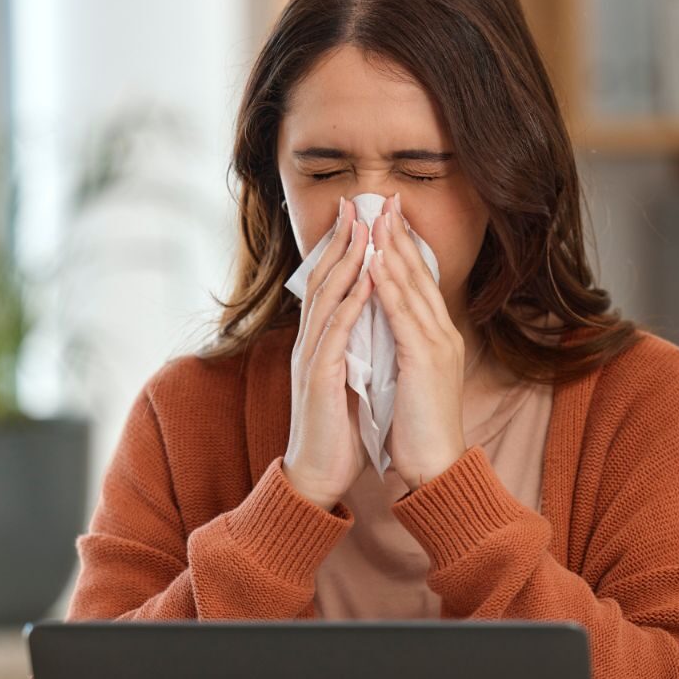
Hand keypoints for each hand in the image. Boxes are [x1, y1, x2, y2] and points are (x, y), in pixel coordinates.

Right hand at [282, 198, 374, 511]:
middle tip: (355, 203)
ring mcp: (313, 358)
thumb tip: (367, 322)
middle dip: (341, 241)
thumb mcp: (345, 379)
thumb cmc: (335, 430)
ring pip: (328, 298)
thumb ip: (351, 349)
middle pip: (323, 280)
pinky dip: (351, 302)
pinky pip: (336, 331)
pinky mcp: (321, 377)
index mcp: (318, 343)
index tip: (358, 216)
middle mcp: (310, 343)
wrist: (318, 475)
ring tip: (363, 228)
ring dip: (346, 261)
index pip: (329, 285)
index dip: (342, 250)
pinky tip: (365, 279)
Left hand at [368, 193, 467, 490]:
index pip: (420, 283)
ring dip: (392, 250)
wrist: (435, 467)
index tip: (388, 219)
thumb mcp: (411, 380)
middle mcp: (443, 334)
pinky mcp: (424, 359)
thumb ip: (403, 349)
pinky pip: (402, 314)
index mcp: (439, 339)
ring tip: (377, 218)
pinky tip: (374, 264)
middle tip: (385, 200)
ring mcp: (437, 344)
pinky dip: (387, 286)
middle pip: (419, 274)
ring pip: (411, 286)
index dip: (404, 249)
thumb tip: (385, 328)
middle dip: (400, 236)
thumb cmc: (418, 431)